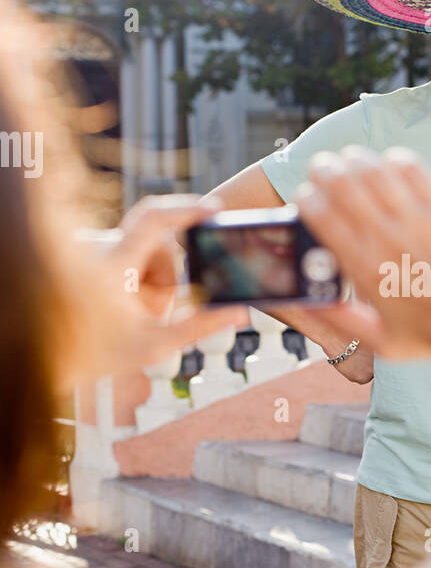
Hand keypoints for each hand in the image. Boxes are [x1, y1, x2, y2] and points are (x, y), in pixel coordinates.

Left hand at [61, 196, 248, 386]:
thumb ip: (201, 326)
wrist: (53, 357)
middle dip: (169, 274)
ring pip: (144, 248)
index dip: (187, 209)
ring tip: (138, 312)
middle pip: (156, 242)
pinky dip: (138, 276)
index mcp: (112, 266)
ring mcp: (93, 250)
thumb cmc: (99, 353)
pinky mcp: (91, 254)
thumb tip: (239, 312)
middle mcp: (99, 250)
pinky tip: (126, 303)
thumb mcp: (156, 344)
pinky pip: (128, 252)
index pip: (154, 220)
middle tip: (160, 310)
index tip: (214, 211)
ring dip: (154, 278)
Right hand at [291, 145, 430, 360]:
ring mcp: (419, 221)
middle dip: (323, 169)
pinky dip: (394, 160)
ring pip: (373, 169)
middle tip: (323, 170)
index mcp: (365, 269)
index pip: (320, 215)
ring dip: (355, 159)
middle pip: (341, 183)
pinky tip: (391, 166)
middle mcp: (388, 239)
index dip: (306, 198)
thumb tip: (306, 304)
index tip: (307, 199)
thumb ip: (342, 321)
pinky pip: (412, 169)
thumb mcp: (383, 342)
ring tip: (351, 161)